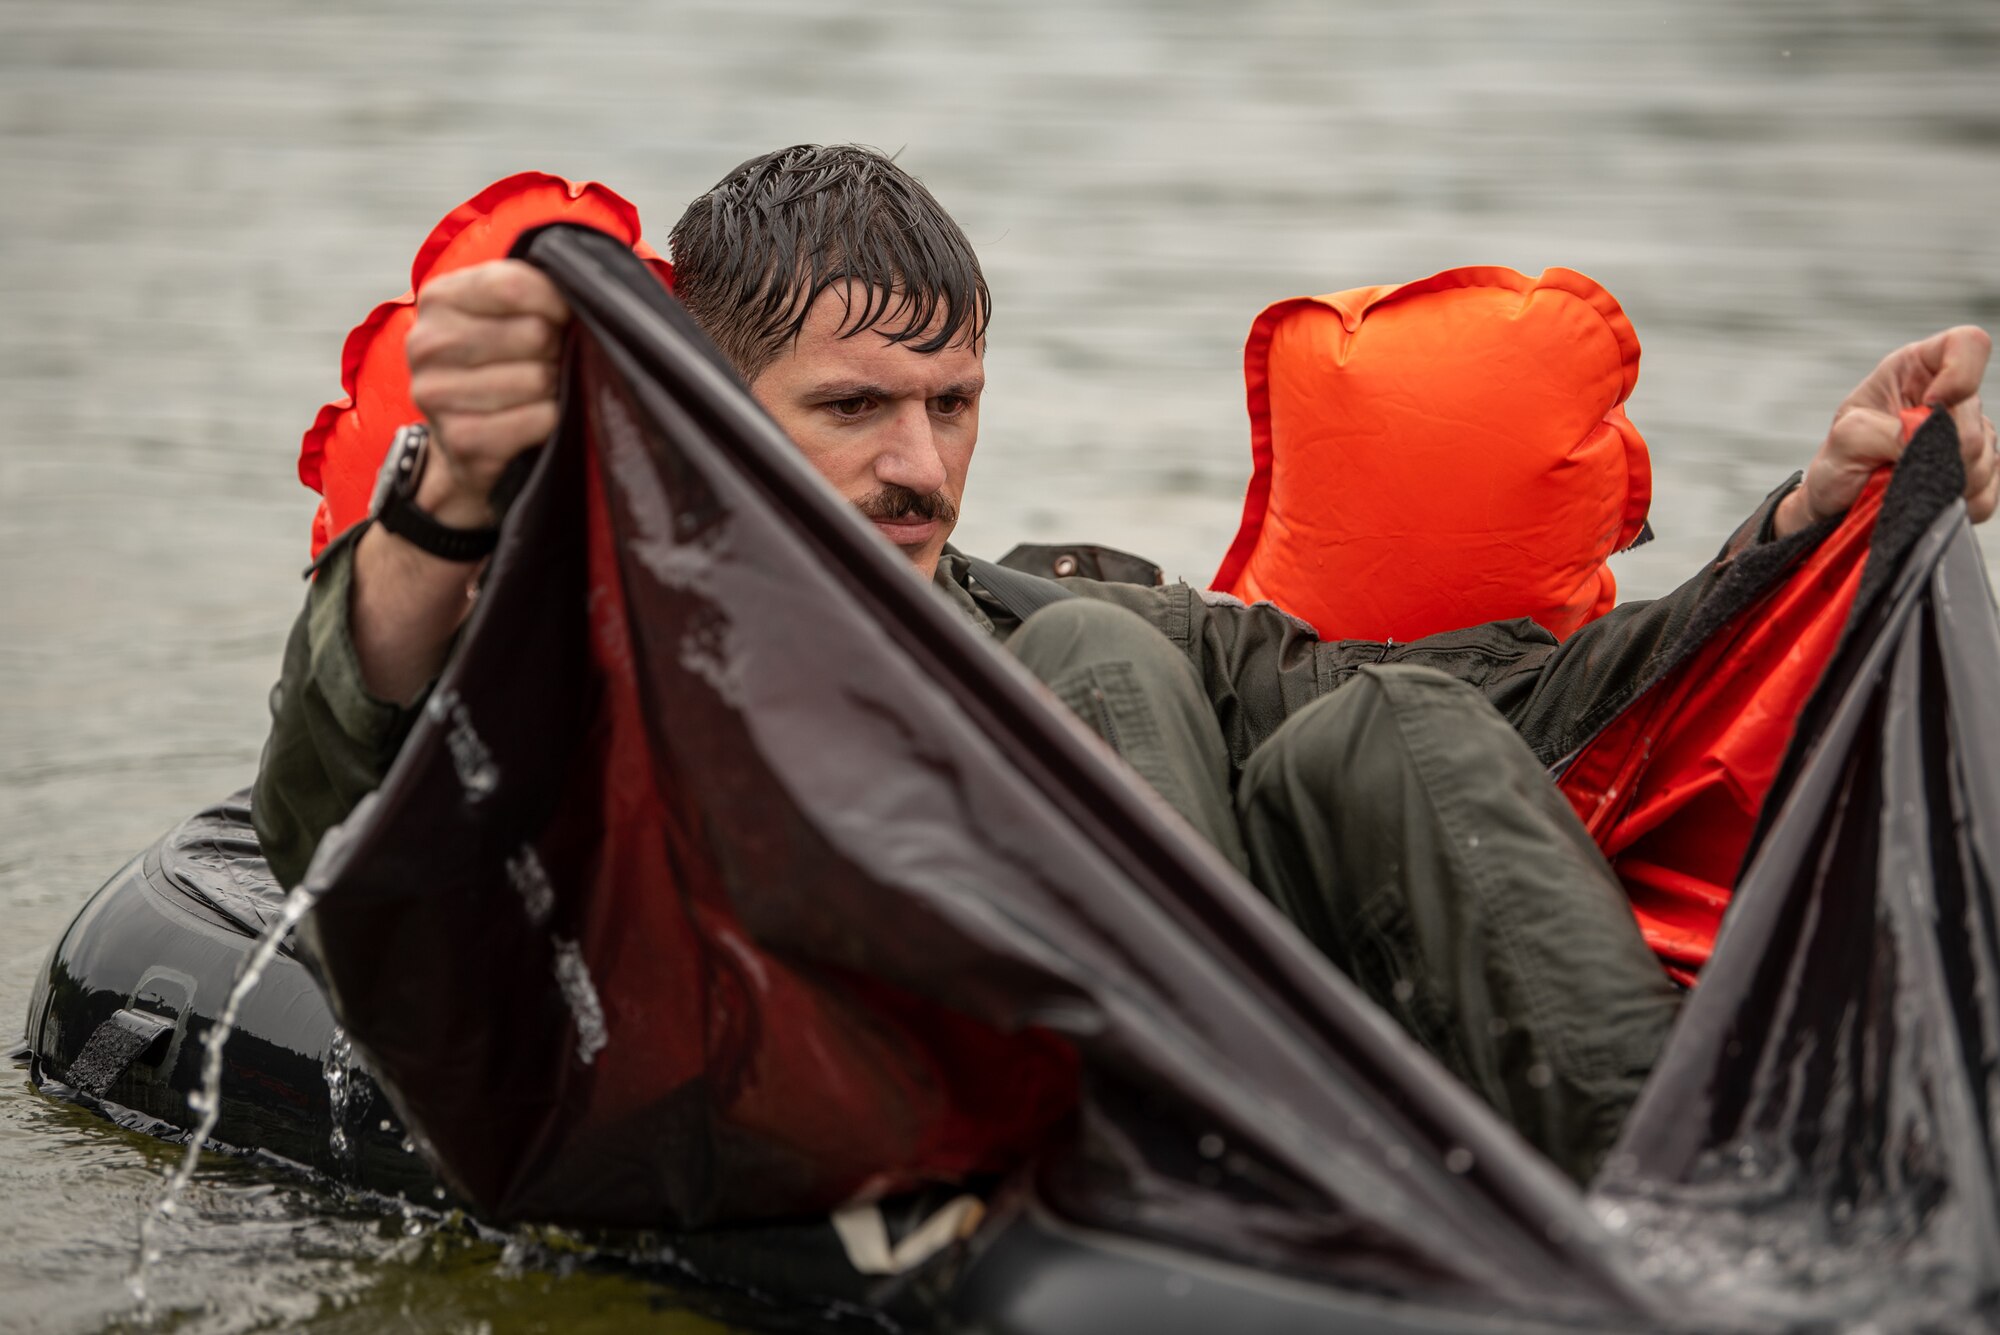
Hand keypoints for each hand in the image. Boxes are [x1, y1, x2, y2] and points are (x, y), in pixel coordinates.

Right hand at [404, 259, 571, 527]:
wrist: (466, 441)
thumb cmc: (495, 365)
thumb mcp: (503, 314)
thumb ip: (530, 290)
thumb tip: (575, 294)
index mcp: (438, 299)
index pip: (512, 285)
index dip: (554, 302)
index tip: (563, 317)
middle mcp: (427, 344)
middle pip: (533, 333)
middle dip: (556, 349)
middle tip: (548, 362)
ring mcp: (435, 394)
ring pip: (537, 379)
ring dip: (555, 388)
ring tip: (540, 391)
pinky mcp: (459, 440)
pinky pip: (536, 419)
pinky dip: (550, 420)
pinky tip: (537, 418)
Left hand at [1776, 325, 1995, 536]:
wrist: (1838, 505)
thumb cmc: (1839, 463)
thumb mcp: (1846, 437)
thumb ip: (1882, 432)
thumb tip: (1923, 443)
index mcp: (1917, 370)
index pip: (1967, 344)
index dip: (1960, 373)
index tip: (1932, 404)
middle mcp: (1949, 398)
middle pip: (1975, 417)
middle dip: (1938, 449)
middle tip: (1899, 466)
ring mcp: (1970, 435)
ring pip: (1984, 458)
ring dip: (1942, 480)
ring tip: (1905, 484)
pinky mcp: (1979, 473)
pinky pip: (1989, 490)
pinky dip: (1956, 501)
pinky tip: (1926, 497)